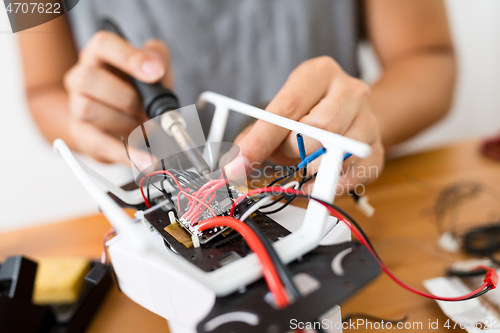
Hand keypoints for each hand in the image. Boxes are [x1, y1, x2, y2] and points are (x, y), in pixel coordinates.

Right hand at [63, 31, 173, 168]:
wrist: (122, 120)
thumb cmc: (137, 90)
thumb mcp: (154, 69)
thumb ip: (158, 58)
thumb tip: (157, 64)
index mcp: (100, 54)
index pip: (104, 45)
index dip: (129, 58)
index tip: (156, 71)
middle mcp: (81, 77)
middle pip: (88, 79)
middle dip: (127, 98)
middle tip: (151, 111)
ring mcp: (77, 106)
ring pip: (88, 110)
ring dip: (126, 123)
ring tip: (149, 130)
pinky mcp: (82, 135)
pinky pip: (99, 144)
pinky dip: (126, 154)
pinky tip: (146, 161)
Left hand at [230, 56, 383, 192]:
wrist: (349, 113)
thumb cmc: (307, 114)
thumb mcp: (279, 115)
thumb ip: (255, 136)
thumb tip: (232, 164)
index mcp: (319, 73)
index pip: (287, 108)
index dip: (261, 140)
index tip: (238, 164)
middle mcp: (350, 90)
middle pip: (321, 128)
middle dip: (294, 150)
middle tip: (287, 154)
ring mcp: (369, 119)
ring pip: (341, 152)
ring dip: (313, 168)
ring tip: (304, 163)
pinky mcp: (378, 148)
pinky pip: (357, 173)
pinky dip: (332, 185)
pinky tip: (317, 182)